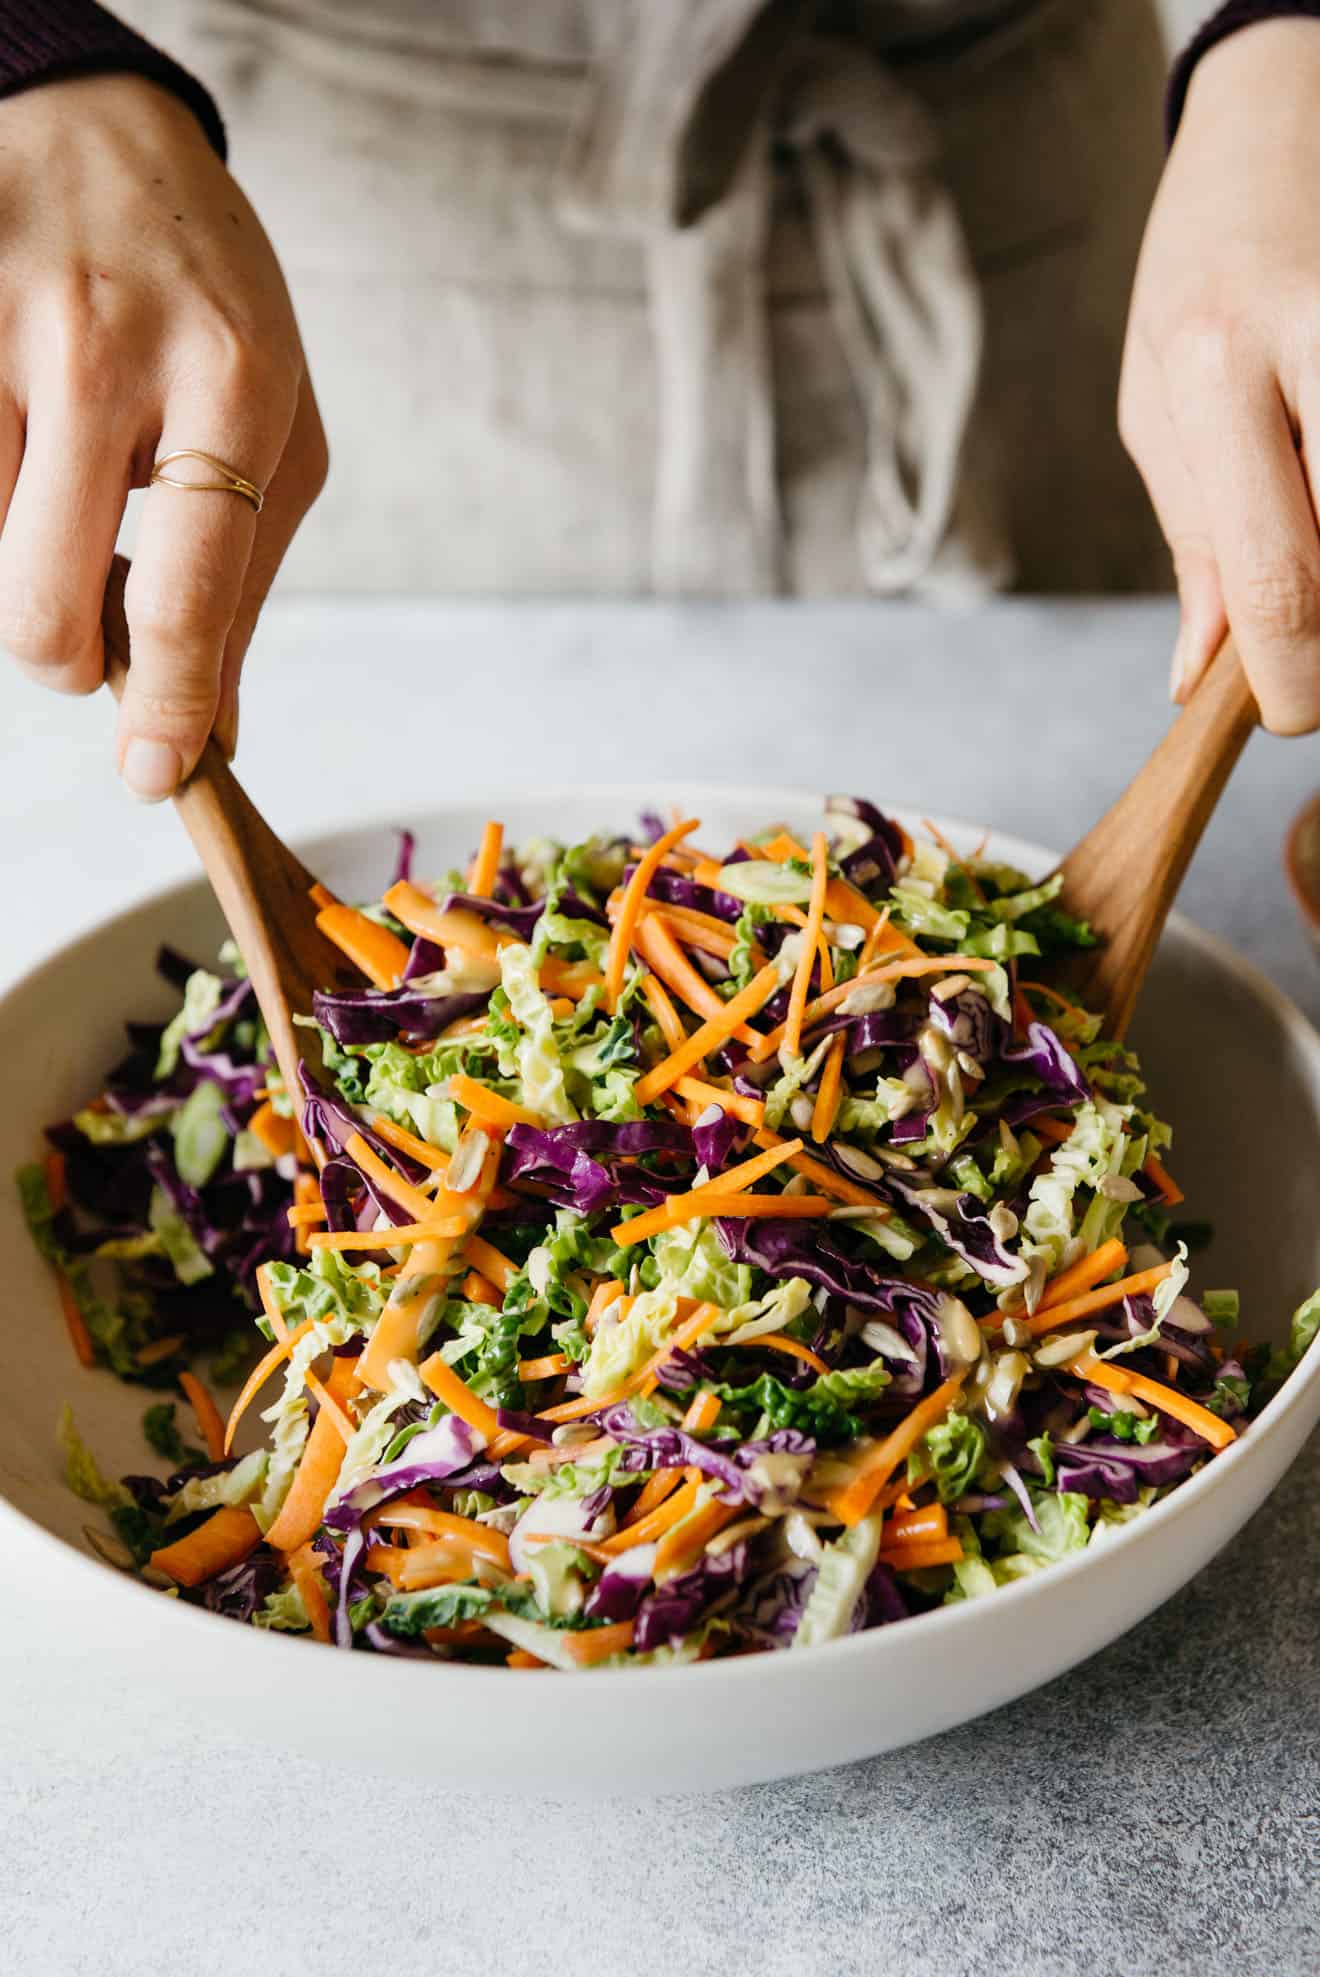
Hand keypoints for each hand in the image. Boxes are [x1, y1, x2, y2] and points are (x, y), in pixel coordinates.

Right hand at [0, 73, 325, 796]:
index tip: (155, 773)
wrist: (100, 134)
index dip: (171, 701)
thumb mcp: (277, 426)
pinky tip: (20, 439)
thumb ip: (245, 580)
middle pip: (44, 601)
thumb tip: (216, 732)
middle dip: (64, 658)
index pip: (190, 587)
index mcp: (231, 384)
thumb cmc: (208, 302)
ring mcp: (1, 327)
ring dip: (17, 563)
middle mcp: (108, 350)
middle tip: (87, 639)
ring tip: (62, 482)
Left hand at [1119, 21, 1319, 733]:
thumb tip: (1204, 677)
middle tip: (1310, 666)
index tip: (1286, 716)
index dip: (1293, 679)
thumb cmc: (1200, 272)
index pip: (1277, 576)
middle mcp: (1317, 342)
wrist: (1278, 123)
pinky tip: (1316, 491)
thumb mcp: (1156, 402)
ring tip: (1304, 559)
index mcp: (1215, 367)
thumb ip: (1193, 541)